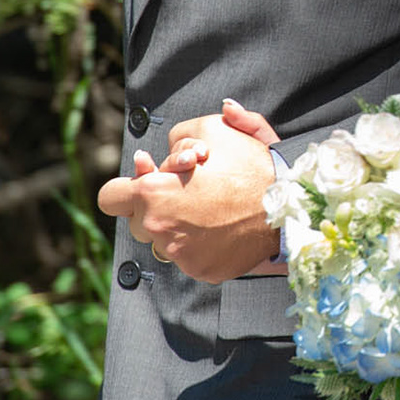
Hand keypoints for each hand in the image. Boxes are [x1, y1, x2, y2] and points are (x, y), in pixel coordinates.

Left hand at [97, 100, 280, 282]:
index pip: (111, 197)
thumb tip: (173, 141)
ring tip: (211, 209)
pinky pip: (190, 258)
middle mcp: (159, 229)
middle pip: (138, 222)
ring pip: (165, 242)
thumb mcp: (215, 128)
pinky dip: (202, 245)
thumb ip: (183, 133)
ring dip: (180, 227)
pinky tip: (223, 227)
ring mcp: (180, 255)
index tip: (146, 184)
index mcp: (153, 193)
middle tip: (189, 193)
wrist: (288, 204)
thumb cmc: (250, 164)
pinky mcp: (201, 271)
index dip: (126, 188)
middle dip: (157, 207)